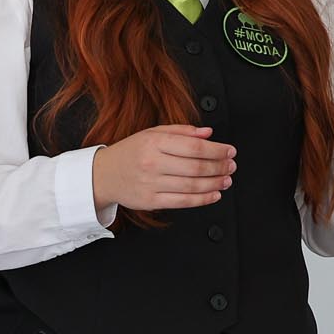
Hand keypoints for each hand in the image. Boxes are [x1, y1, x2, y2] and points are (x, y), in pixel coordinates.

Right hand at [92, 124, 236, 211]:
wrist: (102, 174)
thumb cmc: (130, 152)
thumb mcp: (152, 133)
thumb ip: (182, 132)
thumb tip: (208, 133)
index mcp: (154, 142)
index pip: (194, 146)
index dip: (217, 150)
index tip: (230, 151)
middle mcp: (152, 162)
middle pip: (196, 167)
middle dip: (220, 167)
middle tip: (231, 166)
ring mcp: (151, 183)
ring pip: (192, 185)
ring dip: (215, 183)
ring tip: (226, 179)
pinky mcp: (150, 201)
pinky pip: (183, 201)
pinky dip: (203, 199)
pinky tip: (214, 194)